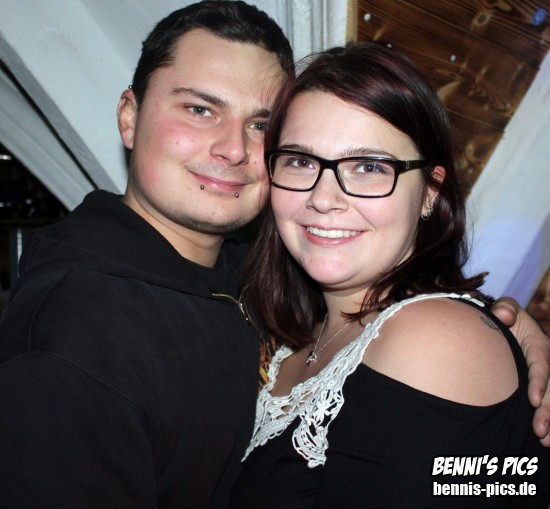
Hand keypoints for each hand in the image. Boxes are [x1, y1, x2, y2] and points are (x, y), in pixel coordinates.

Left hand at [492, 297, 549, 445]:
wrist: (501, 329)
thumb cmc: (502, 319)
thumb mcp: (505, 309)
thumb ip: (505, 308)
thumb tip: (505, 316)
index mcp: (539, 345)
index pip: (542, 364)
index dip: (540, 382)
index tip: (533, 400)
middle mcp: (546, 362)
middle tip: (540, 431)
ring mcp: (546, 378)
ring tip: (545, 442)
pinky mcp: (542, 388)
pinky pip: (548, 402)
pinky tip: (545, 443)